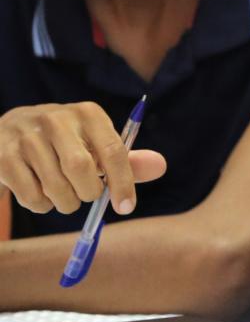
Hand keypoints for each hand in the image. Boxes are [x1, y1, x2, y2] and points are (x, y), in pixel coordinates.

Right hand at [0, 102, 165, 215]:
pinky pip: (30, 196)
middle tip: (86, 195)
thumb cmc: (63, 142)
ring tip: (63, 195)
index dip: (123, 182)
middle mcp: (56, 119)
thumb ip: (127, 159)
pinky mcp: (3, 156)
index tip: (126, 207)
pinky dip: (41, 205)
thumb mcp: (94, 143)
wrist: (6, 130)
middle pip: (82, 169)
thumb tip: (161, 167)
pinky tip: (39, 193)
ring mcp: (26, 136)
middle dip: (88, 193)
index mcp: (87, 114)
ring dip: (64, 203)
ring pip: (55, 186)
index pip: (113, 150)